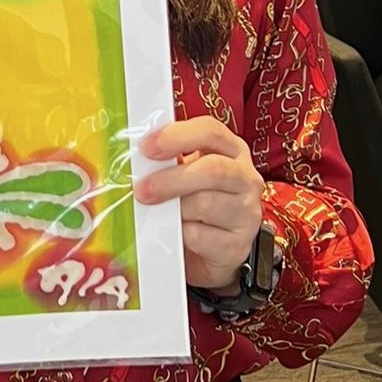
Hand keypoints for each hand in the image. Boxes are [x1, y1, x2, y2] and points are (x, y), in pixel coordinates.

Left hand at [136, 116, 265, 293]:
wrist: (210, 250)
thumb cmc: (194, 205)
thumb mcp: (185, 175)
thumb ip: (168, 162)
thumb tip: (134, 159)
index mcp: (231, 151)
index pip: (211, 132)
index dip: (177, 136)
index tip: (146, 147)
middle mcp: (245, 178)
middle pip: (214, 169)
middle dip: (171, 178)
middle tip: (141, 189)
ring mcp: (246, 213)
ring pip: (205, 204)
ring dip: (173, 209)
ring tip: (157, 214)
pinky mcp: (237, 245)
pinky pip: (201, 236)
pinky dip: (181, 236)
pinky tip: (176, 236)